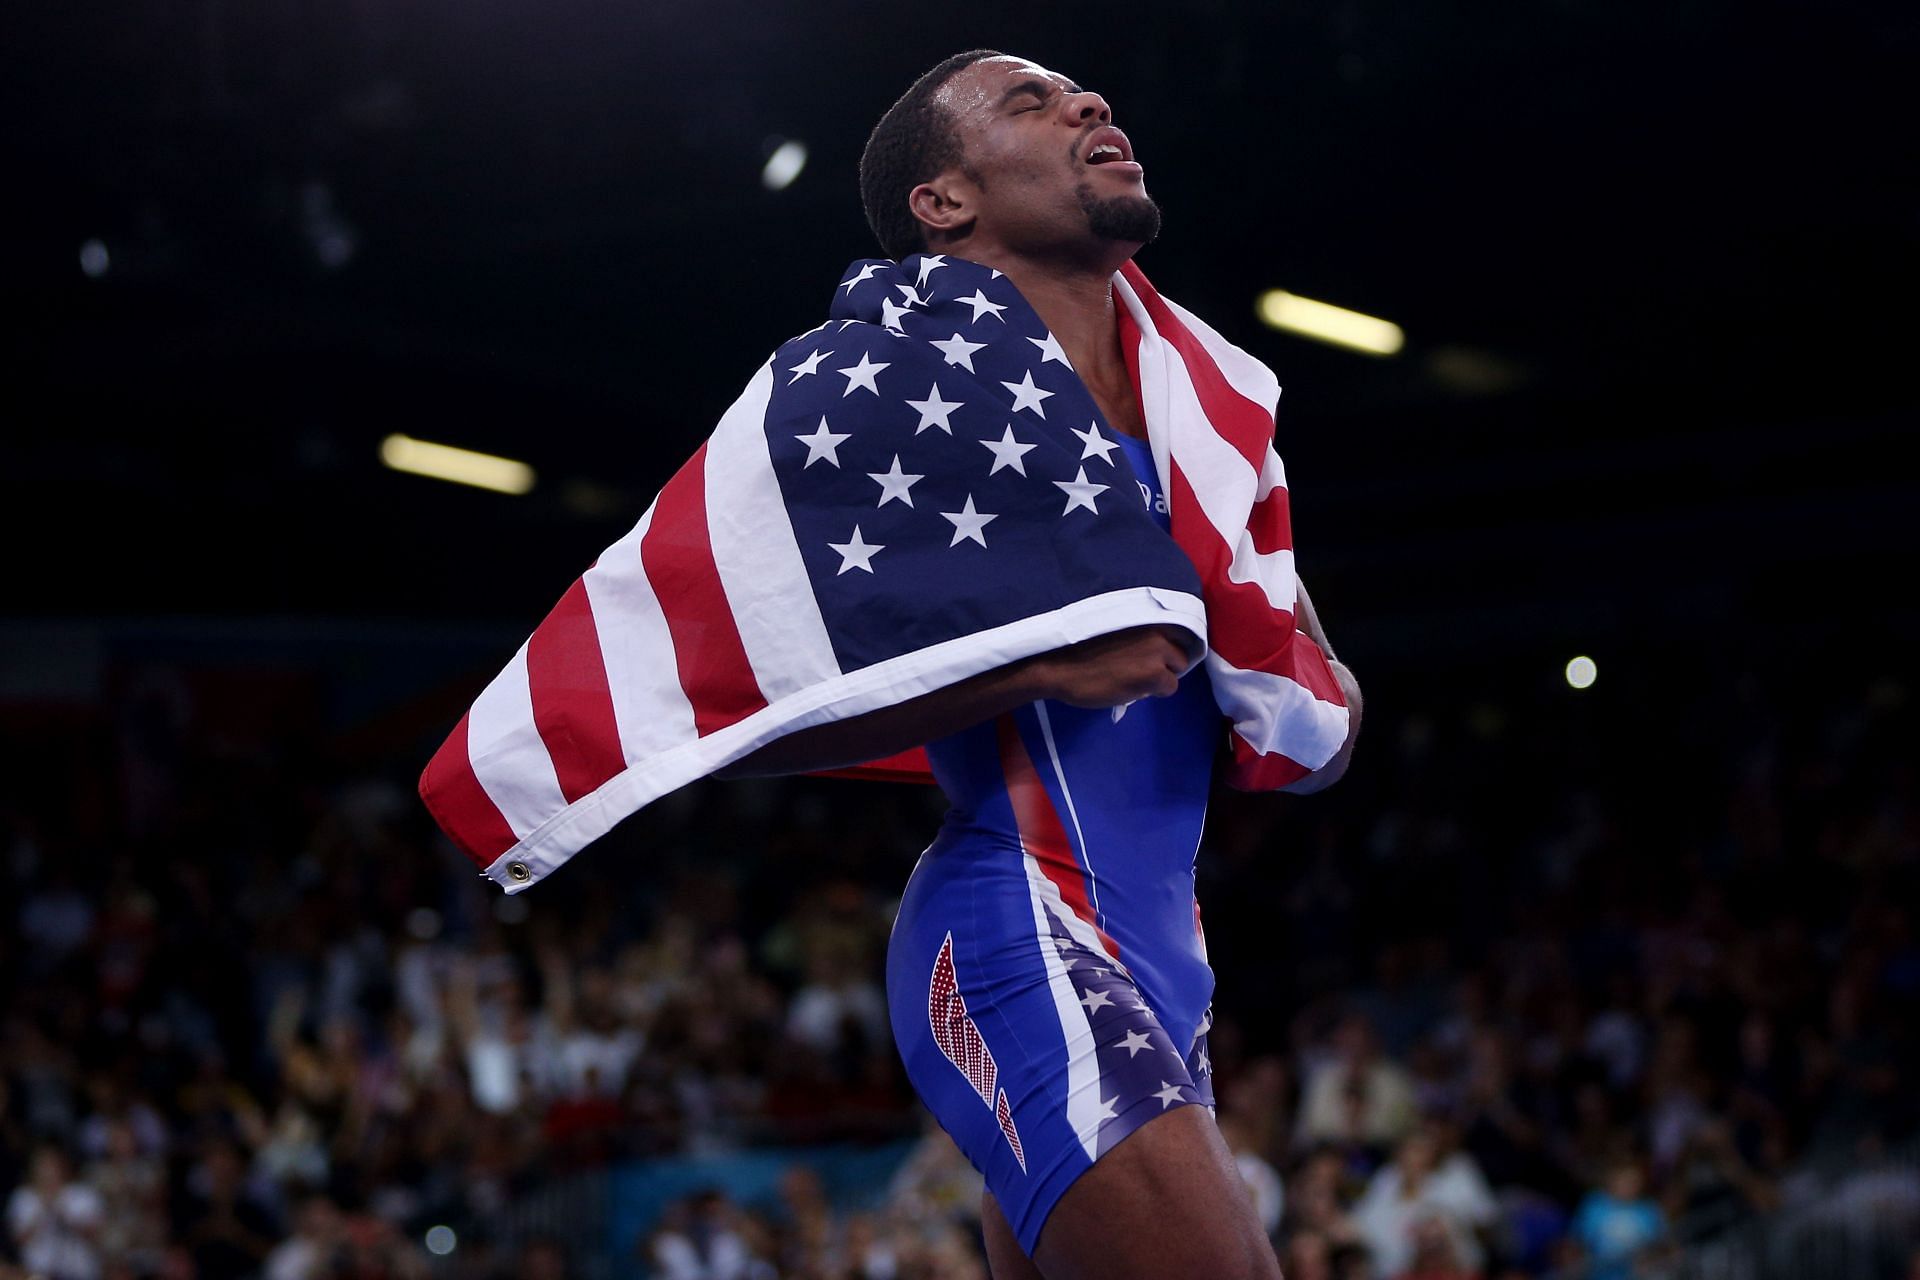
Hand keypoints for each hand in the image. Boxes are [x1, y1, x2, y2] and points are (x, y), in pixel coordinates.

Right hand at [1029, 625, 1194, 708]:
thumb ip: (1135, 632)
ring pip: (1176, 670)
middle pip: (1179, 650)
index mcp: (1143, 611)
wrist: (1055, 665)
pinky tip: (1131, 688)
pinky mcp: (1155, 674)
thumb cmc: (1075, 647)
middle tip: (1139, 670)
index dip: (1165, 645)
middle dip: (1163, 662)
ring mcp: (1157, 650)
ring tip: (1132, 679)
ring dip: (1159, 677)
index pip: (1175, 628)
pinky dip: (1153, 691)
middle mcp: (1156, 627)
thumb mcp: (1111, 627)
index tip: (1152, 654)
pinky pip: (1169, 687)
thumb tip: (1151, 648)